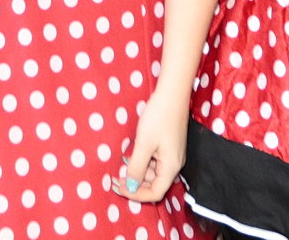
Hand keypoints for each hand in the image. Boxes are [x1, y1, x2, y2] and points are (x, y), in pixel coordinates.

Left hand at [121, 89, 187, 203]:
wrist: (171, 93)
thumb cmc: (159, 117)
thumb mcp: (144, 144)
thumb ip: (136, 168)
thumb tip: (129, 187)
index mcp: (171, 167)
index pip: (156, 193)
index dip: (136, 194)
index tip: (118, 187)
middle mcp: (174, 164)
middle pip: (154, 184)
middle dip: (135, 183)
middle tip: (115, 177)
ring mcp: (171, 154)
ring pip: (153, 172)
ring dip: (137, 171)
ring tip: (121, 163)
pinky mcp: (168, 145)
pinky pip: (154, 160)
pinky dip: (142, 160)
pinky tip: (131, 153)